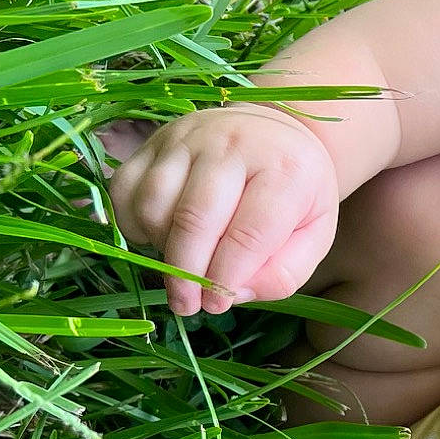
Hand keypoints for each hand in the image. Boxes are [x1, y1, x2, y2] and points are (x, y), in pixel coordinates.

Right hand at [99, 105, 338, 316]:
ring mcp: (188, 137)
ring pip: (153, 204)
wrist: (273, 134)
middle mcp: (233, 144)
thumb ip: (282, 273)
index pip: (248, 234)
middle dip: (185, 272)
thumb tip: (234, 294)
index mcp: (285, 170)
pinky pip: (125, 189)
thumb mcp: (314, 236)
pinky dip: (133, 223)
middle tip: (186, 304)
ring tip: (180, 265)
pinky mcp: (155, 140)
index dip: (226, 277)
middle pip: (194, 218)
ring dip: (160, 247)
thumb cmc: (295, 194)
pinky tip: (159, 237)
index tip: (217, 304)